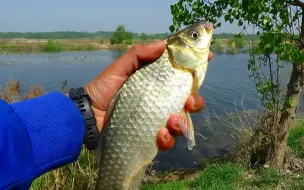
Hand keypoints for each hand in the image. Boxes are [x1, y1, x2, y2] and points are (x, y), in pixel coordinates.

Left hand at [84, 41, 212, 150]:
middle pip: (187, 102)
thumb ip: (138, 54)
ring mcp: (155, 120)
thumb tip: (162, 44)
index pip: (180, 75)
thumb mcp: (120, 68)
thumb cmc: (103, 89)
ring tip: (172, 121)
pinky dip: (167, 139)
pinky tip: (160, 134)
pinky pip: (166, 141)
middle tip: (188, 101)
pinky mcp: (149, 137)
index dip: (195, 68)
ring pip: (181, 123)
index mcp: (155, 84)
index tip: (208, 58)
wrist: (87, 115)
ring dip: (182, 123)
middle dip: (194, 102)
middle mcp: (159, 102)